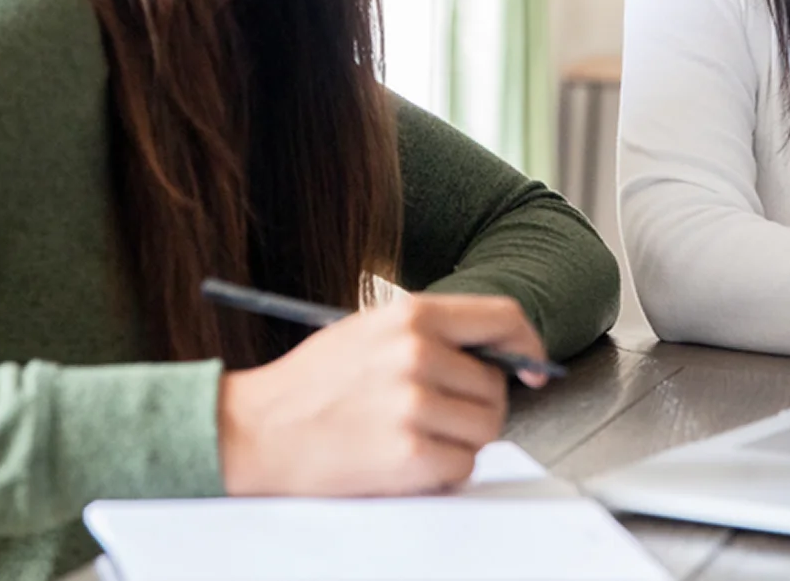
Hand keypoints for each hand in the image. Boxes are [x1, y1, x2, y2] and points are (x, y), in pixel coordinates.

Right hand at [216, 293, 548, 495]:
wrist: (255, 430)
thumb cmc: (312, 384)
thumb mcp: (371, 333)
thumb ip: (432, 336)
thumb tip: (499, 356)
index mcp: (411, 316)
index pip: (503, 318)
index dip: (528, 346)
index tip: (534, 368)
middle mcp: (417, 354)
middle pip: (496, 386)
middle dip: (476, 406)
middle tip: (435, 416)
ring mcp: (413, 405)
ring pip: (484, 429)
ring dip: (460, 441)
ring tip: (414, 436)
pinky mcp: (408, 454)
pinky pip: (462, 467)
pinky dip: (442, 473)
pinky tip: (404, 461)